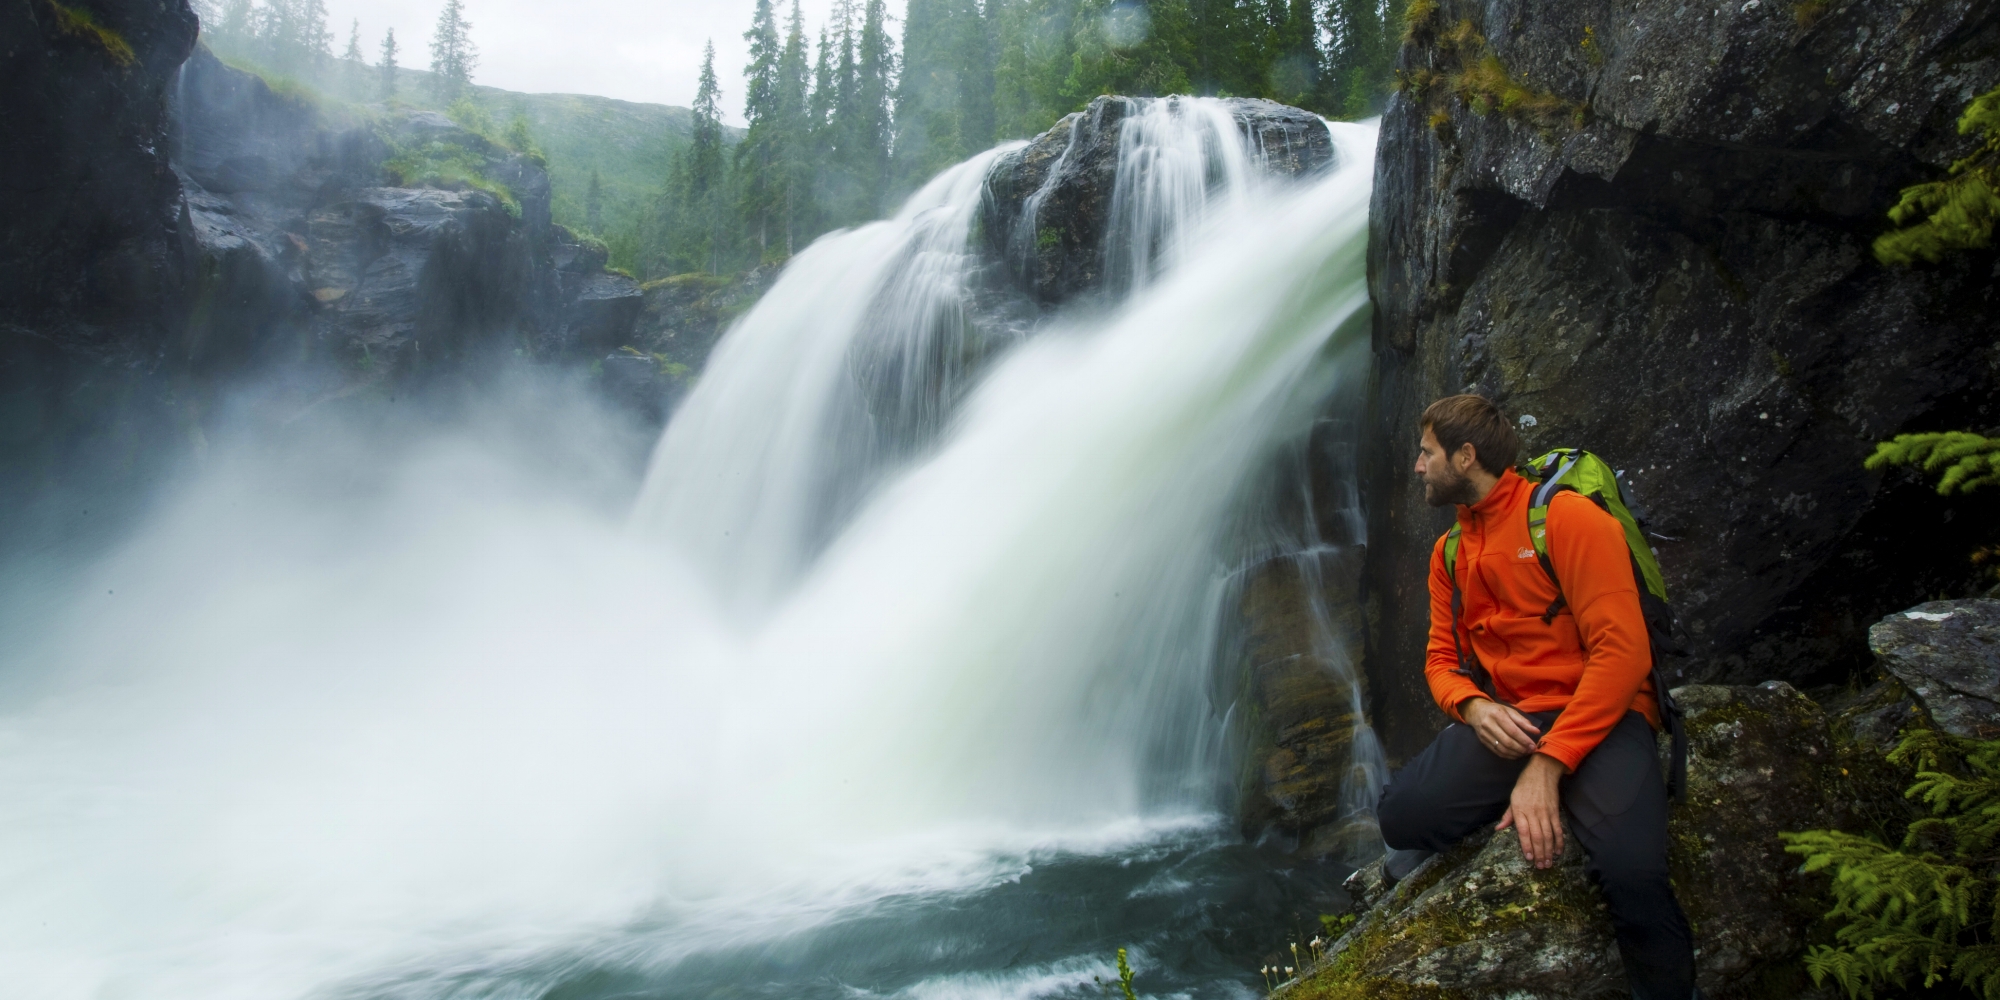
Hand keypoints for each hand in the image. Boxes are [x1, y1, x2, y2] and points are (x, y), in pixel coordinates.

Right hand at [1462, 698, 1541, 758]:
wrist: (1476, 712)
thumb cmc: (1496, 710)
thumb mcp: (1510, 711)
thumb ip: (1523, 721)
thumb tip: (1536, 731)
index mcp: (1497, 715)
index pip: (1513, 731)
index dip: (1524, 740)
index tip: (1533, 746)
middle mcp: (1489, 725)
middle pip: (1507, 742)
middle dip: (1521, 749)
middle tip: (1530, 751)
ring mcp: (1485, 734)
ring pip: (1502, 749)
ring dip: (1515, 753)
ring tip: (1524, 753)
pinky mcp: (1483, 741)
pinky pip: (1497, 752)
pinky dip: (1508, 756)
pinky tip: (1515, 755)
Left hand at [1496, 754, 1565, 868]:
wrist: (1542, 772)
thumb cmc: (1524, 786)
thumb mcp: (1512, 799)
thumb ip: (1508, 816)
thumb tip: (1499, 828)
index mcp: (1520, 810)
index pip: (1523, 831)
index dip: (1526, 846)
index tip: (1529, 858)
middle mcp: (1533, 813)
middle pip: (1537, 836)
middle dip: (1539, 853)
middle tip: (1541, 867)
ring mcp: (1546, 813)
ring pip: (1548, 835)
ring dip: (1549, 851)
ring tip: (1549, 863)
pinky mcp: (1555, 812)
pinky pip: (1558, 829)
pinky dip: (1559, 841)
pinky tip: (1558, 851)